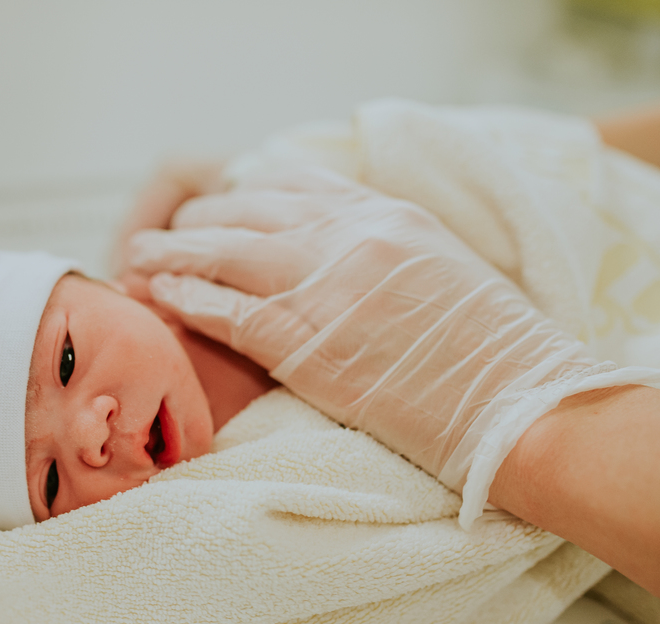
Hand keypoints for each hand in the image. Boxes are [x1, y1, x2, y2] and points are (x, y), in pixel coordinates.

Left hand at [126, 167, 606, 511]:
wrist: (520, 403)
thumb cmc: (494, 351)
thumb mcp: (445, 269)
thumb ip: (385, 249)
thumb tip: (337, 254)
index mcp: (390, 215)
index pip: (296, 183)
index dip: (247, 193)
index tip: (222, 205)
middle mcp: (352, 238)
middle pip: (251, 210)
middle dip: (200, 217)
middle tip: (168, 230)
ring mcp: (327, 287)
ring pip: (227, 252)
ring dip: (175, 251)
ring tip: (139, 255)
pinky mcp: (308, 343)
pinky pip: (229, 311)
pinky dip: (188, 297)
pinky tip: (160, 294)